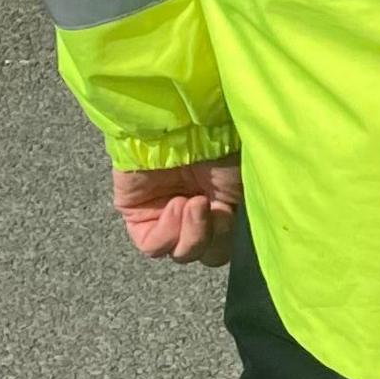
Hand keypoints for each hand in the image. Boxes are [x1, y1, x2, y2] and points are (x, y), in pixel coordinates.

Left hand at [111, 158, 243, 264]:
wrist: (189, 125)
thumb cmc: (225, 145)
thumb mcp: (244, 187)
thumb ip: (238, 221)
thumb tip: (230, 233)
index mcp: (220, 203)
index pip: (222, 245)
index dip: (226, 239)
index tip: (230, 213)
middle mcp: (192, 211)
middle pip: (202, 253)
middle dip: (209, 238)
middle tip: (210, 208)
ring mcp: (162, 213)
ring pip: (178, 252)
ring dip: (192, 234)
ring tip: (192, 202)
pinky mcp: (135, 213)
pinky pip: (152, 245)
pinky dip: (168, 231)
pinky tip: (175, 204)